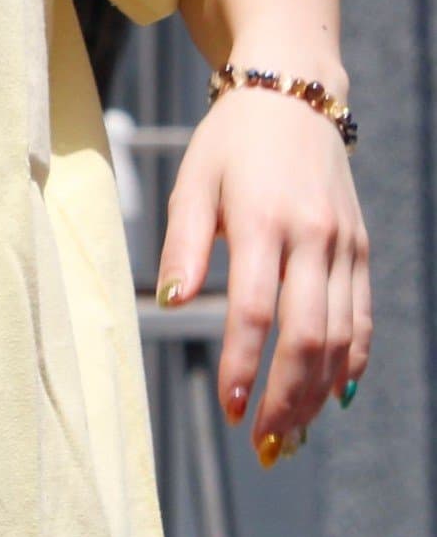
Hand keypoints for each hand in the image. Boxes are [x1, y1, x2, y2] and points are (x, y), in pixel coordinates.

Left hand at [153, 83, 372, 463]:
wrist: (293, 96)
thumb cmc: (229, 142)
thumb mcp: (192, 183)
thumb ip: (183, 245)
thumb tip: (172, 302)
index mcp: (262, 220)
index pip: (256, 309)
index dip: (244, 364)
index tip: (231, 407)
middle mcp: (312, 236)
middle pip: (307, 334)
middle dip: (286, 396)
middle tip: (264, 440)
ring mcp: (344, 245)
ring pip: (342, 336)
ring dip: (318, 391)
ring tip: (291, 431)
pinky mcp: (361, 249)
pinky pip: (363, 318)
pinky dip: (353, 363)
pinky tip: (334, 397)